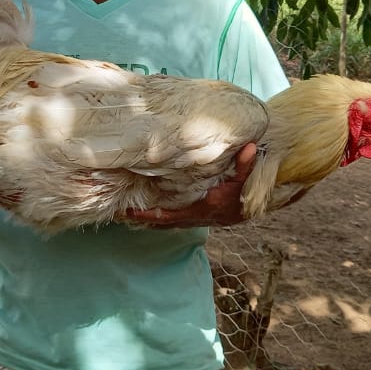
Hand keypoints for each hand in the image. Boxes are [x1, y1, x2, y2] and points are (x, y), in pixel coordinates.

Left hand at [123, 142, 257, 228]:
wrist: (246, 210)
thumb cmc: (242, 194)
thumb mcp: (244, 179)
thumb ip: (245, 164)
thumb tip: (250, 146)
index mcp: (202, 207)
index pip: (172, 214)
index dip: (151, 215)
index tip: (131, 212)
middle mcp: (193, 217)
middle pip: (162, 221)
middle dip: (142, 218)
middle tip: (120, 214)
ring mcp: (191, 220)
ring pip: (164, 223)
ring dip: (147, 220)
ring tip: (124, 214)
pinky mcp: (190, 217)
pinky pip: (169, 220)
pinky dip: (156, 219)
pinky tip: (142, 214)